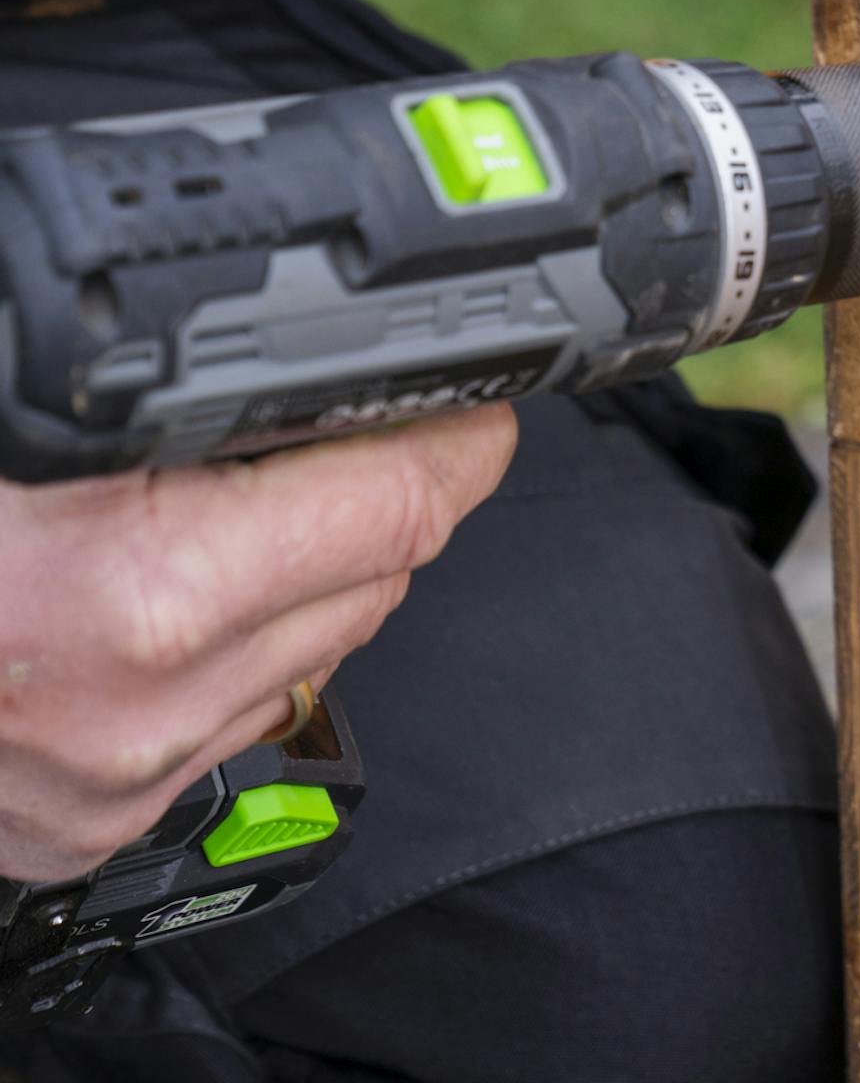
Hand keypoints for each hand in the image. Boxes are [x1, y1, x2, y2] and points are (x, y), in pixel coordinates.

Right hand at [0, 408, 515, 882]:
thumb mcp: (42, 441)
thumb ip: (186, 413)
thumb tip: (309, 375)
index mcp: (147, 589)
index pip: (399, 509)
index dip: (460, 442)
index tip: (478, 405)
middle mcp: (147, 706)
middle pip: (379, 580)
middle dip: (390, 494)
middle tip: (356, 426)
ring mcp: (122, 777)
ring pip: (319, 652)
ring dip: (317, 574)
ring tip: (240, 502)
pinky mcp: (93, 822)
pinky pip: (239, 713)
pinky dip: (242, 648)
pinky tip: (182, 591)